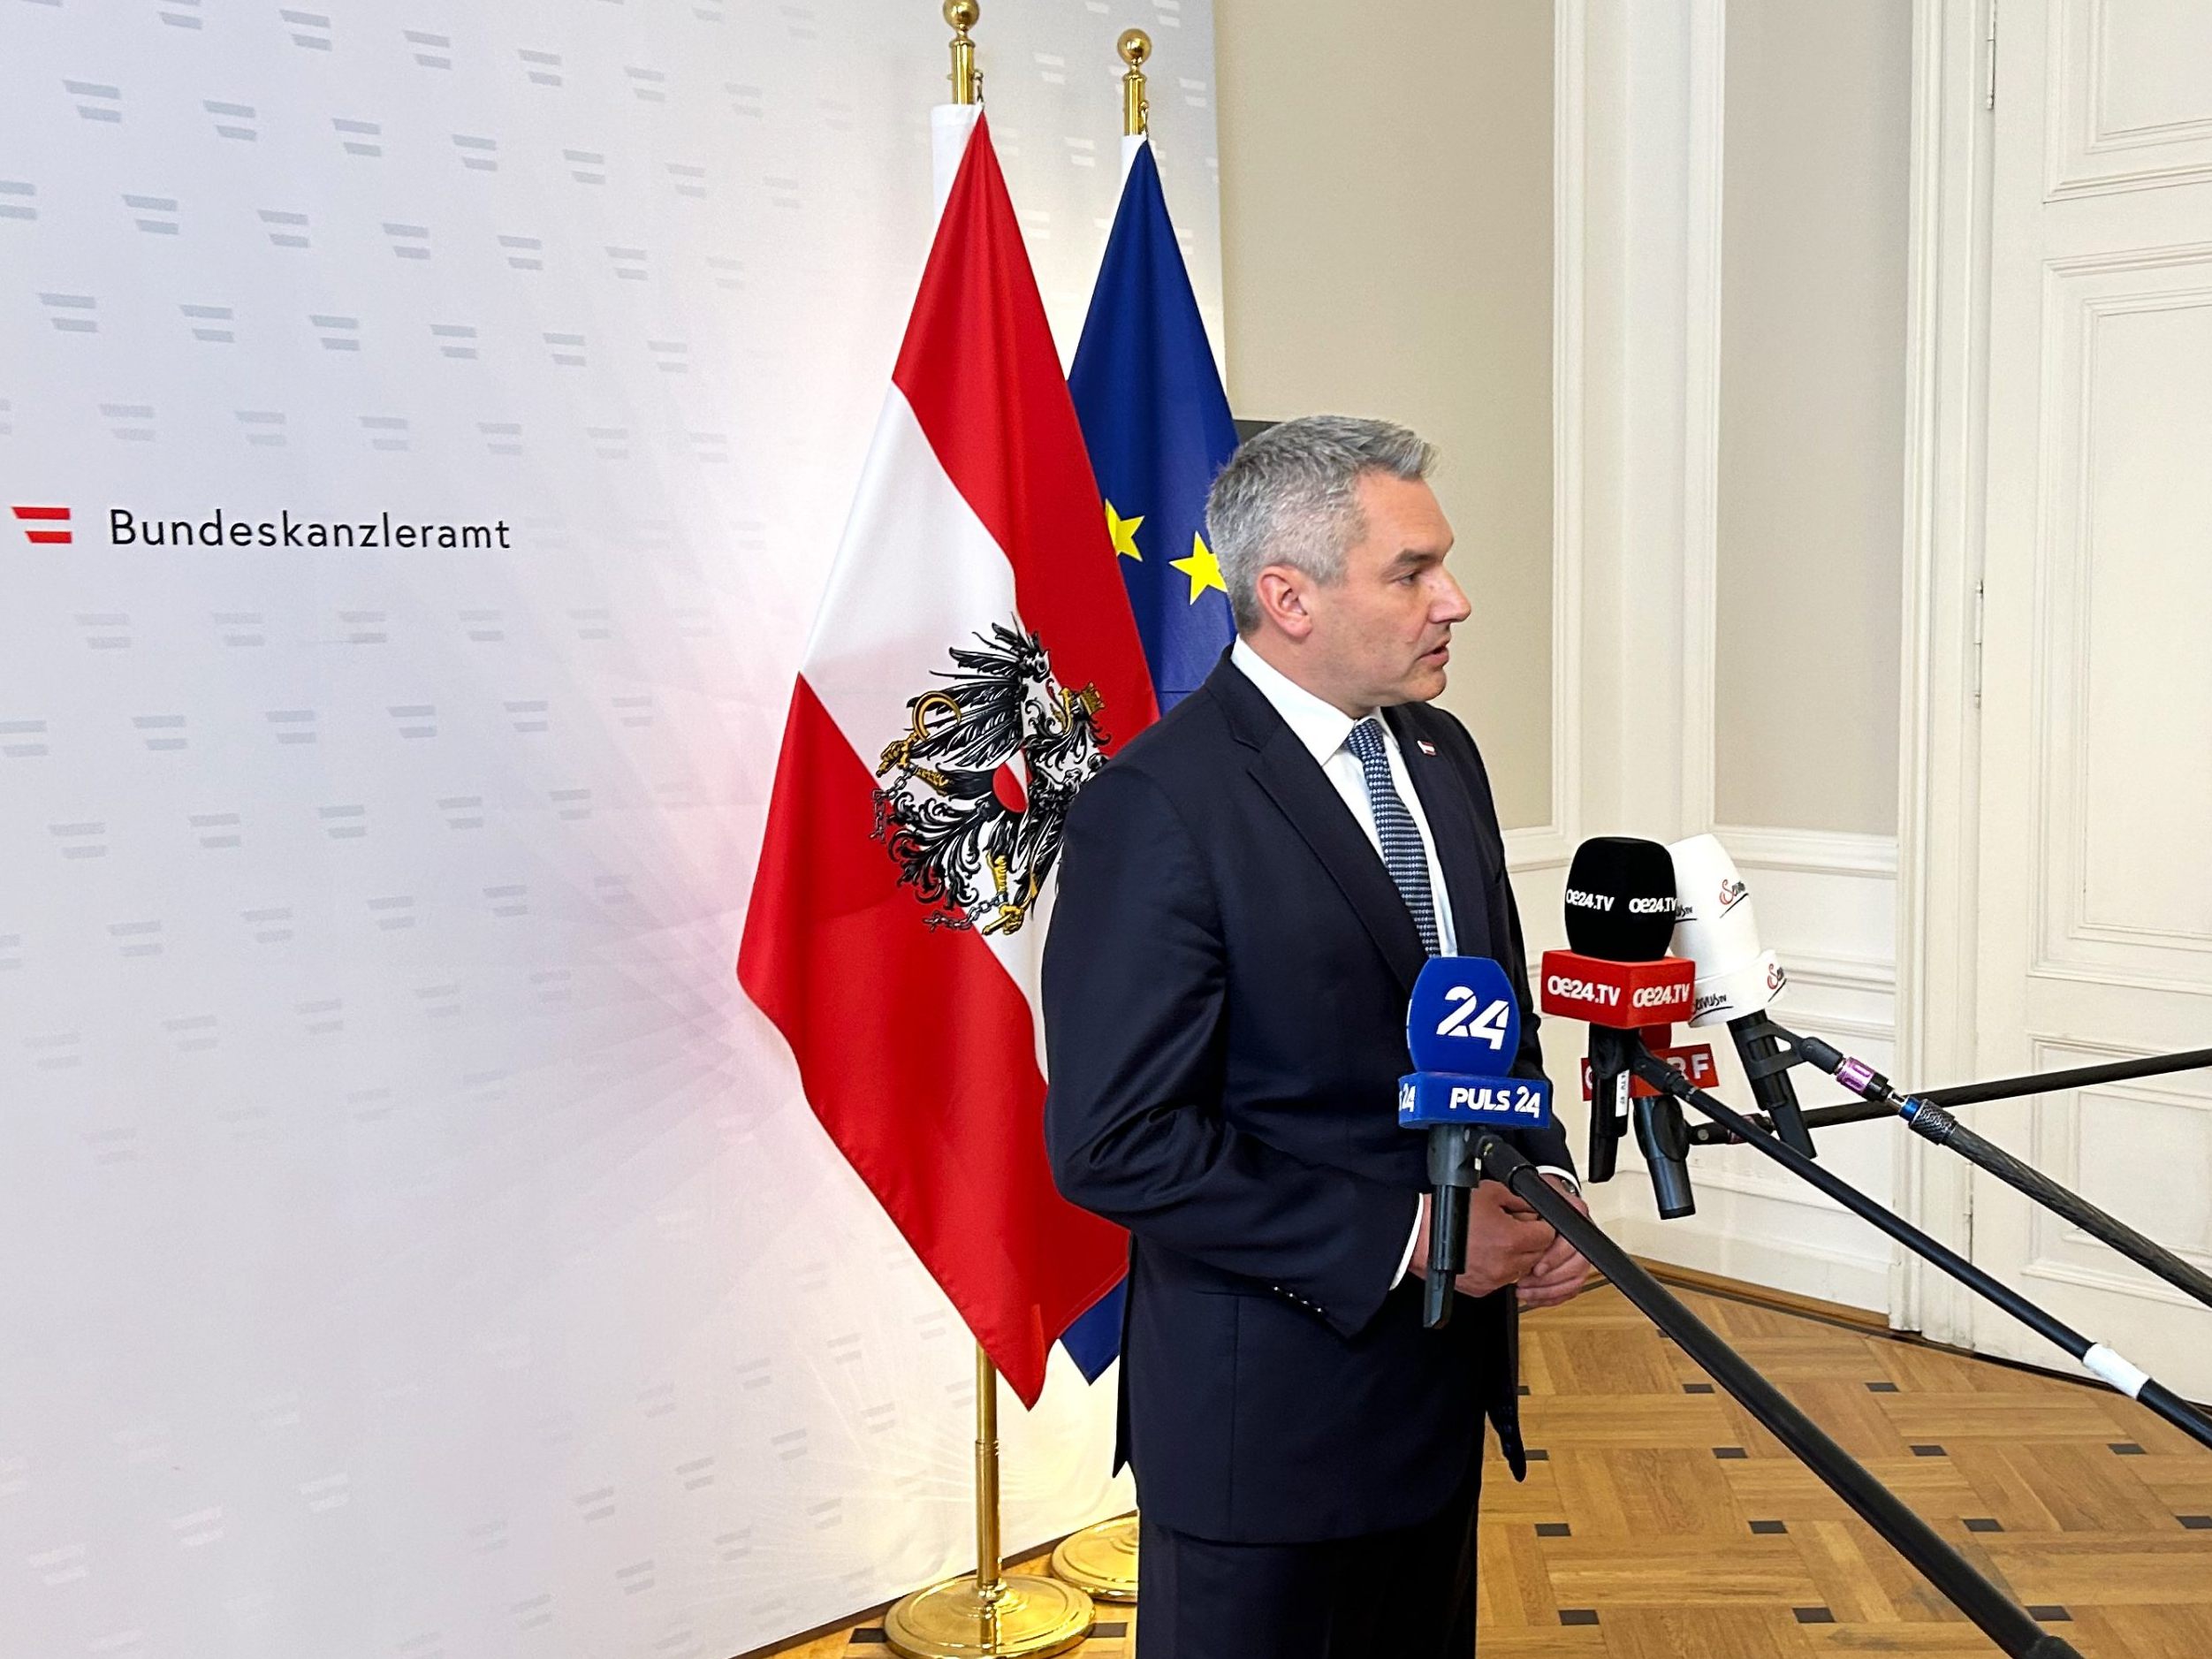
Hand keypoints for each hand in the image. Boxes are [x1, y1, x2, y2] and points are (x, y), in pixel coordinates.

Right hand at [1409, 1185, 1555, 1300]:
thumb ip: (1518, 1199)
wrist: (1421, 1235)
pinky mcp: (1482, 1289)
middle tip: (1514, 1228)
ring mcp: (1495, 1280)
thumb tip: (1533, 1206)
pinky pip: (1502, 1279)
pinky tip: (1486, 1253)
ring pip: (1521, 1269)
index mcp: (1512, 1240)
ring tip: (1497, 1240)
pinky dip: (1500, 1268)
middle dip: (1530, 1240)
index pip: (1547, 1236)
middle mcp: (1507, 1264)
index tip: (1533, 1221)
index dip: (1541, 1225)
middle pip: (1537, 1255)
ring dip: (1516, 1256)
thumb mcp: (1489, 1193)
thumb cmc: (1449, 1214)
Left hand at [1516, 1176, 1594, 1309]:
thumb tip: (1521, 1220)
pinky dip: (1552, 1297)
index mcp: (1575, 1215)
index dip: (1555, 1258)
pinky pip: (1571, 1288)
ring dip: (1549, 1291)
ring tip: (1526, 1292)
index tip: (1537, 1268)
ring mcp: (1580, 1251)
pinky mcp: (1573, 1266)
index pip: (1574, 1243)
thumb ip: (1530, 1207)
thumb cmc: (1537, 1195)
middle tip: (1526, 1282)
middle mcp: (1582, 1234)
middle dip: (1551, 1279)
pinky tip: (1535, 1297)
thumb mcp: (1532, 1195)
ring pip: (1575, 1280)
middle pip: (1578, 1266)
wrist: (1544, 1195)